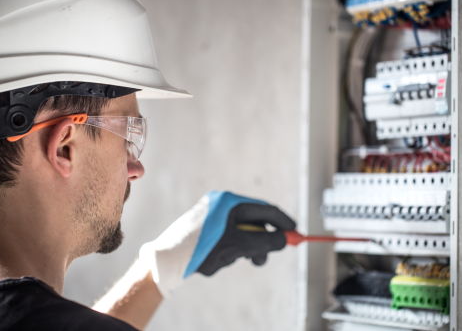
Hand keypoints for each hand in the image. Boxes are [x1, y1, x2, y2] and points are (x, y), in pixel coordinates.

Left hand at [139, 191, 295, 296]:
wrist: (166, 260)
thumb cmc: (200, 249)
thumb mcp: (238, 245)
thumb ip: (265, 241)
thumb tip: (284, 240)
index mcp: (228, 201)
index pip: (264, 209)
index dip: (282, 221)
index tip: (295, 233)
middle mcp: (221, 204)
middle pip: (254, 221)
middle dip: (261, 241)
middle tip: (262, 258)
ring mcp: (212, 215)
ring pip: (241, 232)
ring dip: (244, 249)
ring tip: (231, 260)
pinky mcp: (206, 228)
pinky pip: (229, 237)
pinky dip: (230, 250)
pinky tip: (216, 260)